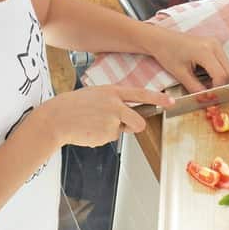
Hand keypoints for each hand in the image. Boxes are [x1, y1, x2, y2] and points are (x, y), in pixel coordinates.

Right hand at [42, 85, 171, 147]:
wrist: (57, 118)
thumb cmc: (74, 106)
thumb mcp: (96, 95)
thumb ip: (114, 101)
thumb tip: (127, 113)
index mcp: (112, 91)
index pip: (141, 94)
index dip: (158, 98)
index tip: (171, 102)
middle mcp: (115, 104)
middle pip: (139, 120)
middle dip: (135, 126)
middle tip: (125, 124)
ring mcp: (111, 120)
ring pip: (123, 130)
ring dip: (116, 130)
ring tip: (97, 125)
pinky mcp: (105, 134)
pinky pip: (110, 137)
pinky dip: (101, 136)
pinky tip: (89, 130)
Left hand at [148, 29, 228, 93]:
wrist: (161, 39)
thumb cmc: (167, 54)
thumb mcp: (181, 74)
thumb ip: (196, 88)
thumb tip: (207, 100)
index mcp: (204, 51)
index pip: (222, 75)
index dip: (217, 89)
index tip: (208, 96)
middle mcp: (214, 45)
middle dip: (220, 84)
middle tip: (207, 91)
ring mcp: (216, 43)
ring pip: (228, 67)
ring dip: (220, 78)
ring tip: (204, 82)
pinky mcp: (215, 44)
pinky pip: (224, 62)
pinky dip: (219, 71)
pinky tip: (206, 74)